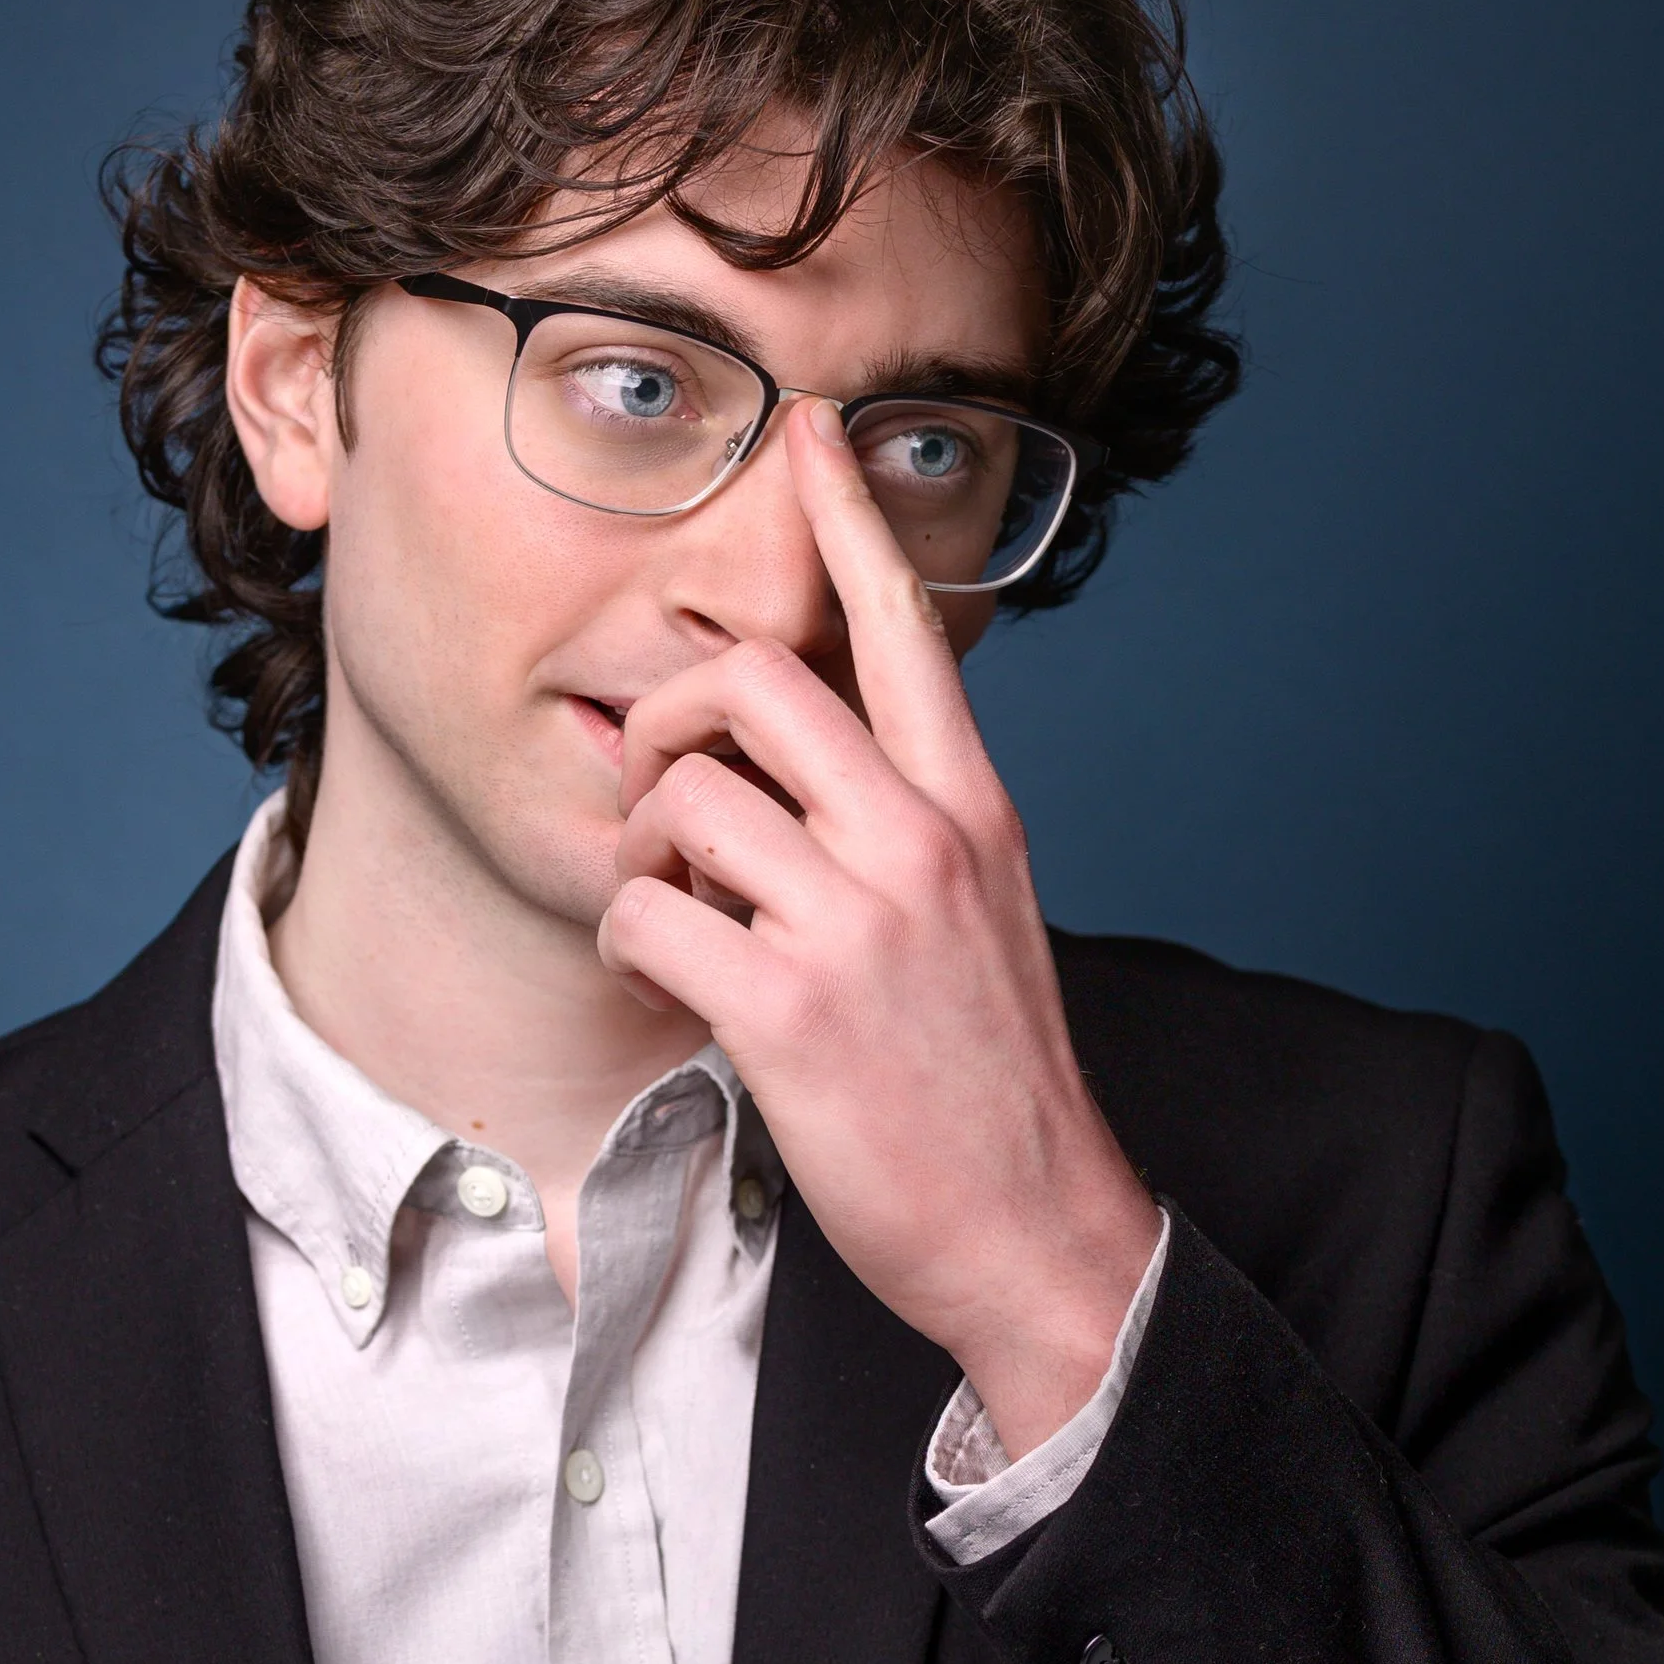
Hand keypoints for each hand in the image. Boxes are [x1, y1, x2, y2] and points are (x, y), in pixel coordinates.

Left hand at [600, 402, 1159, 1458]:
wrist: (1038, 1229)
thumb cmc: (990, 1082)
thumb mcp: (981, 917)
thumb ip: (907, 829)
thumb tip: (797, 773)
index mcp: (971, 806)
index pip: (904, 624)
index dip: (847, 516)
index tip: (810, 434)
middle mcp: (918, 838)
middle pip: (750, 682)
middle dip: (670, 721)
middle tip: (664, 792)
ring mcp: (855, 920)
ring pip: (682, 797)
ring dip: (641, 851)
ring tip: (670, 914)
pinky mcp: (789, 1008)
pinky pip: (647, 916)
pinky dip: (626, 941)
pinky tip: (658, 976)